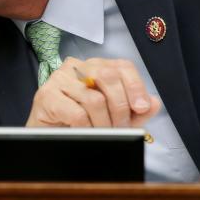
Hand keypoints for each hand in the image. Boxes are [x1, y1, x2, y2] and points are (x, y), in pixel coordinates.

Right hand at [26, 56, 160, 127]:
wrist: (47, 134)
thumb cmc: (79, 121)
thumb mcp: (115, 115)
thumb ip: (135, 109)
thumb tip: (154, 103)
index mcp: (94, 66)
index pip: (122, 66)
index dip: (136, 86)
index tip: (142, 108)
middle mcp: (75, 67)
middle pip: (108, 77)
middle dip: (121, 106)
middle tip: (122, 127)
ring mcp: (58, 79)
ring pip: (94, 98)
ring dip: (105, 122)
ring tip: (105, 133)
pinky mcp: (46, 95)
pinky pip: (77, 112)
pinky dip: (88, 127)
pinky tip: (87, 131)